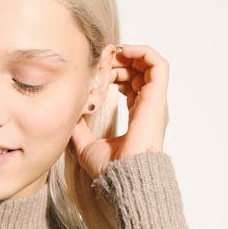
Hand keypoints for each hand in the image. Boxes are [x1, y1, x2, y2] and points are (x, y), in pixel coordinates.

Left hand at [69, 43, 169, 180]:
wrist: (125, 176)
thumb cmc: (111, 169)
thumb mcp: (86, 146)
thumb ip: (79, 130)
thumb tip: (69, 116)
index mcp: (138, 117)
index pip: (131, 86)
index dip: (115, 73)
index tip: (98, 69)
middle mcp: (149, 107)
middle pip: (139, 73)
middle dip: (119, 61)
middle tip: (101, 59)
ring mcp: (154, 101)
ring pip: (148, 65)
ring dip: (129, 55)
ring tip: (110, 54)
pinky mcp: (157, 97)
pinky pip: (158, 64)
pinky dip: (142, 52)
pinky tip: (123, 52)